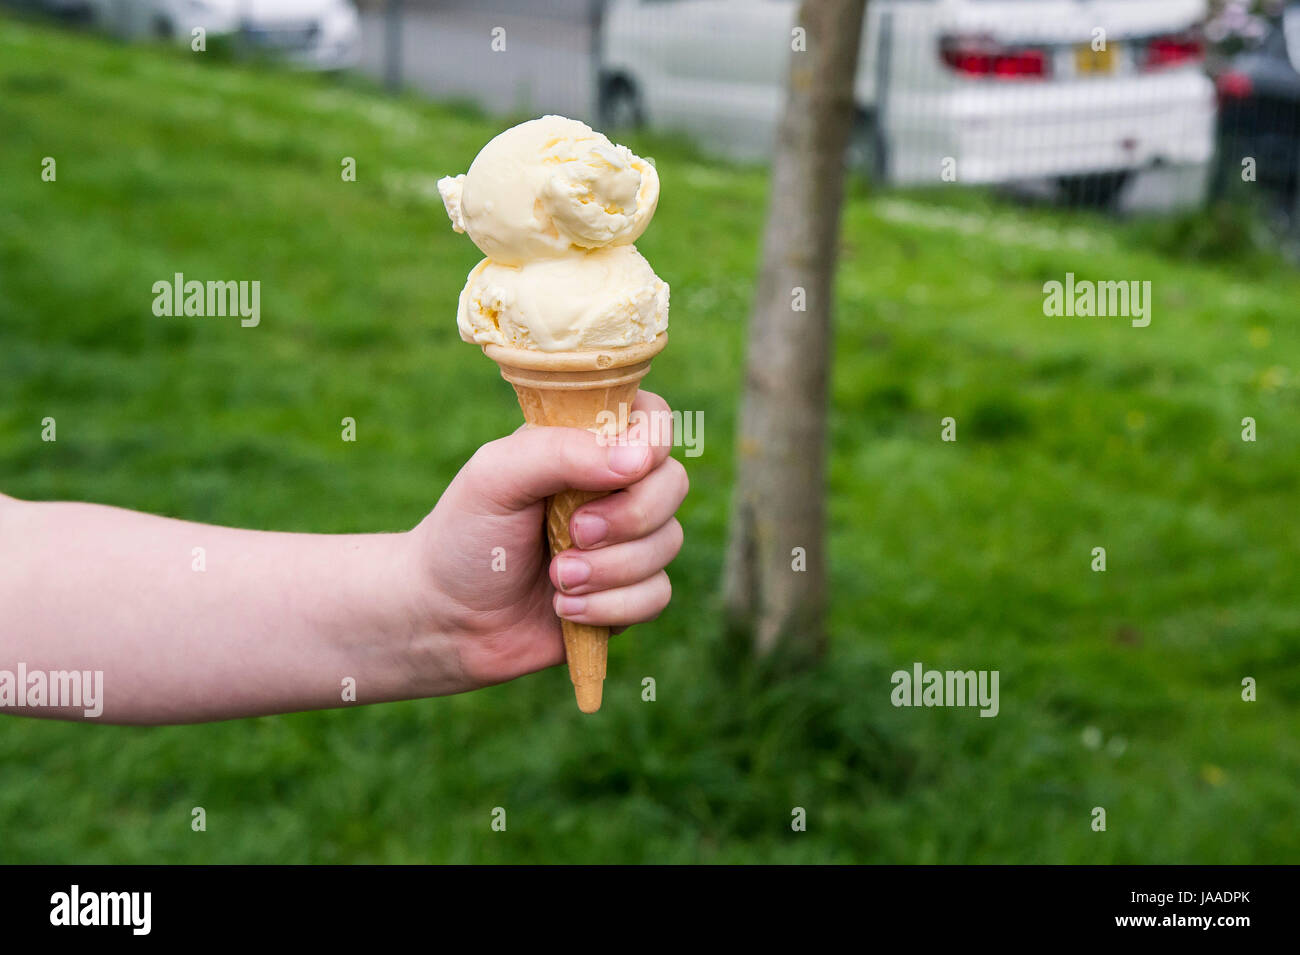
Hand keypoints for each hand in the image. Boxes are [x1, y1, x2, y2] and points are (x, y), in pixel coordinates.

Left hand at [409, 390, 687, 692]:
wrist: (446, 620)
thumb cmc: (465, 536)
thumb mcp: (496, 477)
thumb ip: (561, 453)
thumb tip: (640, 459)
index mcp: (584, 444)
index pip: (652, 419)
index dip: (651, 442)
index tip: (623, 470)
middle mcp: (613, 488)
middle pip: (674, 483)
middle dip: (630, 517)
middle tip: (574, 532)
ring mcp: (625, 543)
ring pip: (668, 543)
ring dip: (611, 569)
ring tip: (556, 579)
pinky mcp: (628, 595)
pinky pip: (657, 595)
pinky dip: (612, 606)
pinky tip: (566, 610)